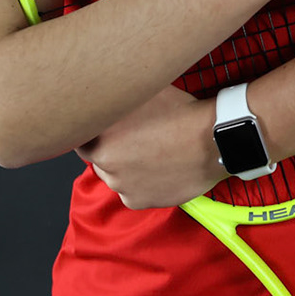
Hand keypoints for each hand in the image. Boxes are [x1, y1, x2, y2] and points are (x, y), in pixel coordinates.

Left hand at [77, 86, 221, 208]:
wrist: (213, 139)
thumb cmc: (180, 112)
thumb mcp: (141, 93)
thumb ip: (115, 100)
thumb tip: (103, 94)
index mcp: (101, 142)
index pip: (81, 140)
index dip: (94, 131)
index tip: (106, 127)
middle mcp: (107, 168)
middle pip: (100, 158)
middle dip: (112, 148)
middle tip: (135, 137)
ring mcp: (124, 188)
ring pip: (116, 176)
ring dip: (126, 167)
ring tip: (151, 151)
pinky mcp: (141, 202)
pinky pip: (132, 192)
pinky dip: (140, 183)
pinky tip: (157, 167)